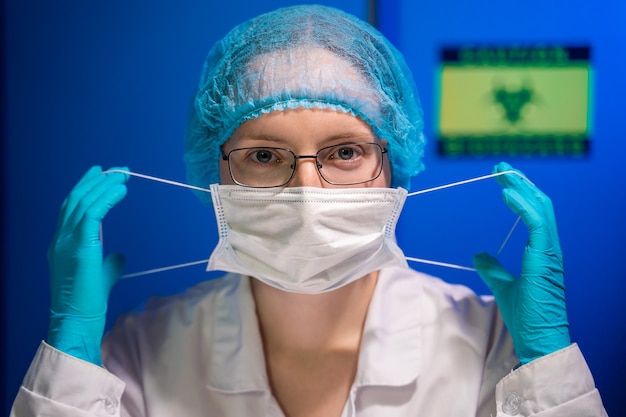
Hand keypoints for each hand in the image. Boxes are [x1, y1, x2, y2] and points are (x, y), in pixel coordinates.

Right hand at [47, 166, 128, 364]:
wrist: (76, 321)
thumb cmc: (88, 302)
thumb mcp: (100, 275)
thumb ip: (109, 262)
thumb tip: (120, 254)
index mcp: (62, 243)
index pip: (72, 207)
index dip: (86, 187)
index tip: (100, 172)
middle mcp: (60, 239)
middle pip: (77, 200)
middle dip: (97, 181)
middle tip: (117, 169)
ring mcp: (66, 243)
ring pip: (84, 203)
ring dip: (104, 186)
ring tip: (123, 175)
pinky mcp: (80, 248)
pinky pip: (92, 215)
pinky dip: (106, 199)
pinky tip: (120, 191)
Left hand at [473, 162, 569, 364]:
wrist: (539, 338)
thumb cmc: (526, 316)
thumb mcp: (503, 285)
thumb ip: (492, 268)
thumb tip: (479, 254)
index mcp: (543, 252)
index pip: (535, 213)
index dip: (520, 194)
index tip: (503, 180)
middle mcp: (550, 248)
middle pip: (539, 204)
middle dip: (521, 183)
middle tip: (501, 168)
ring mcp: (551, 252)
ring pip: (541, 208)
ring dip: (521, 188)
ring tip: (503, 173)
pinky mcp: (546, 258)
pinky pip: (537, 224)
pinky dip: (522, 206)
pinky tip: (506, 193)